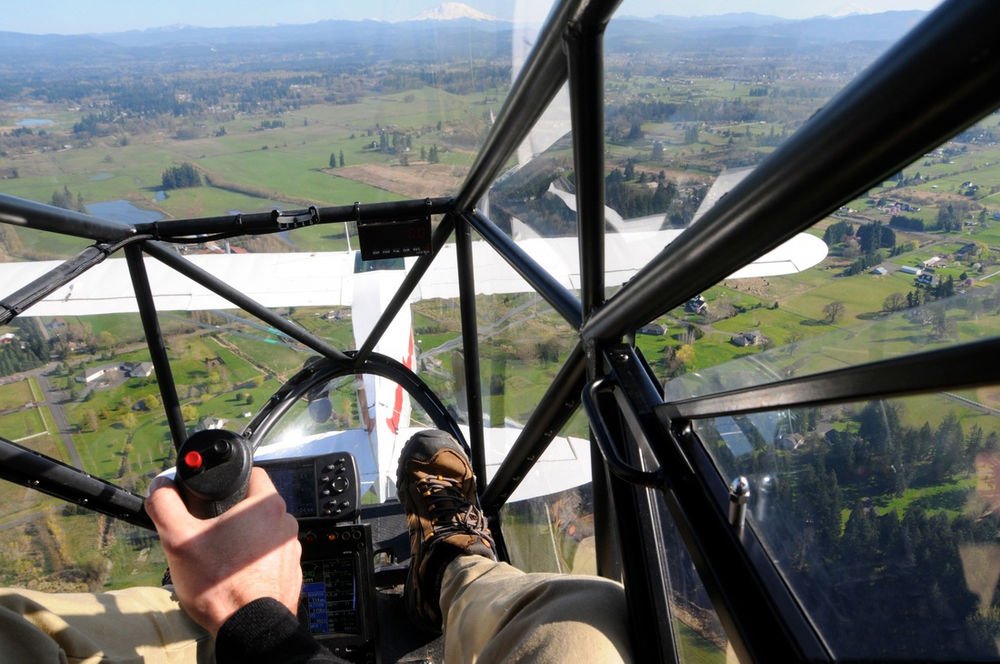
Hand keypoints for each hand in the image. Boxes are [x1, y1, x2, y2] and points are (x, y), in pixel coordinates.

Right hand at [146, 467, 301, 635]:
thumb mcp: (178, 539)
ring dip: (243, 540)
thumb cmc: (219, 583)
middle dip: (231, 516)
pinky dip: (253, 562)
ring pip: (262, 533)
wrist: (248, 628)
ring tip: (219, 559)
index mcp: (266, 504)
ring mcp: (291, 548)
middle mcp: (286, 522)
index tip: (214, 495)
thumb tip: (160, 487)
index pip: (251, 474)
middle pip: (254, 506)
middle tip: (209, 534)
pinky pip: (269, 557)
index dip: (229, 482)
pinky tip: (234, 575)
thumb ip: (166, 506)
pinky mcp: (291, 570)